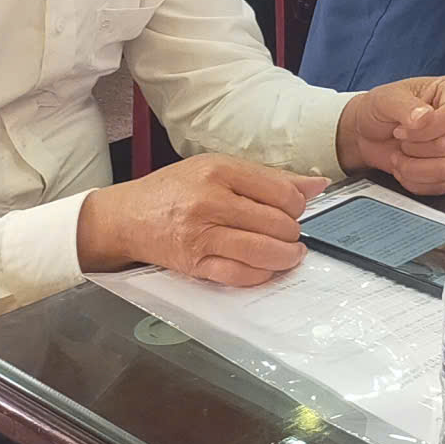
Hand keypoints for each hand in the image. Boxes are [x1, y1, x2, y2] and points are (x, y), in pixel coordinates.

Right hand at [76, 155, 326, 286]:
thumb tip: (318, 184)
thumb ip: (270, 177)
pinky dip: (260, 275)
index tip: (294, 210)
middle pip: (275, 223)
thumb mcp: (220, 168)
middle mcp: (210, 202)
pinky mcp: (193, 264)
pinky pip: (238, 275)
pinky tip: (266, 268)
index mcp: (220, 171)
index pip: (281, 192)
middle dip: (292, 233)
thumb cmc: (176, 189)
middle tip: (290, 234)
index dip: (297, 205)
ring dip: (285, 257)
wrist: (126, 217)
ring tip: (290, 254)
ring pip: (261, 251)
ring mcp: (200, 235)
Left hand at [337, 76, 444, 194]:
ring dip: (413, 168)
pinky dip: (415, 181)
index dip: (426, 129)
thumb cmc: (378, 110)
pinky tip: (404, 168)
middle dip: (414, 148)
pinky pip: (442, 184)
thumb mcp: (385, 100)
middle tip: (398, 139)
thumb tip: (425, 117)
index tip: (401, 128)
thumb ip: (406, 106)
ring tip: (399, 156)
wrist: (365, 133)